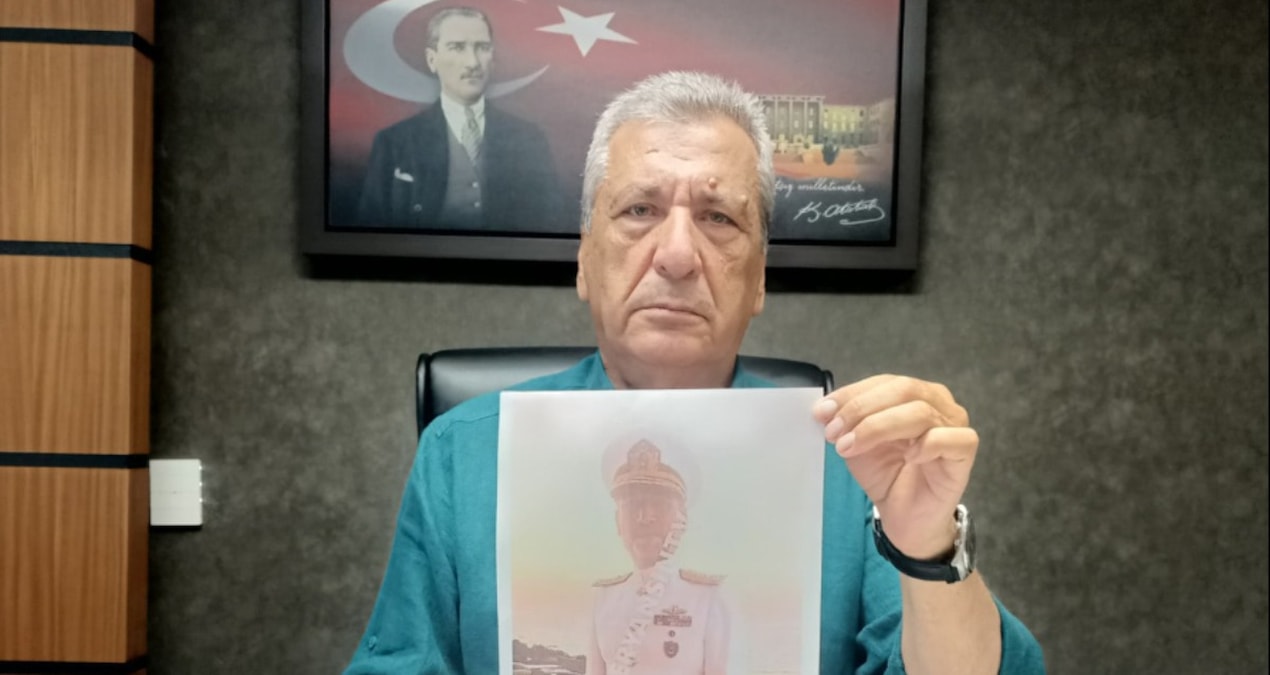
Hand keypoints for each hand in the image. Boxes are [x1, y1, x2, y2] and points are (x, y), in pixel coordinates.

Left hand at [813, 375, 977, 558]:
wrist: (905, 516)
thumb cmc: (887, 475)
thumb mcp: (857, 443)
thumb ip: (846, 423)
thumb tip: (823, 408)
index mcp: (914, 394)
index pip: (884, 382)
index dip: (852, 394)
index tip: (821, 412)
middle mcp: (938, 403)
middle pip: (904, 390)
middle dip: (862, 409)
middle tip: (834, 432)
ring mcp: (955, 425)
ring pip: (920, 412)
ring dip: (878, 427)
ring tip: (851, 447)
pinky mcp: (964, 451)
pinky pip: (949, 438)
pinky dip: (925, 444)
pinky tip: (908, 457)